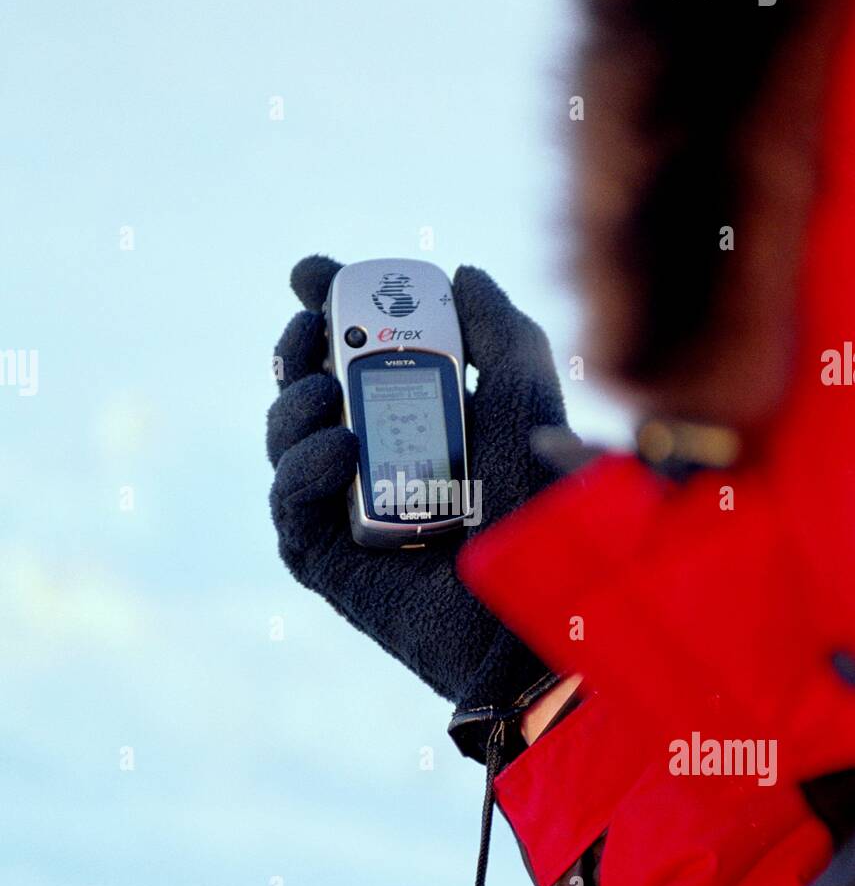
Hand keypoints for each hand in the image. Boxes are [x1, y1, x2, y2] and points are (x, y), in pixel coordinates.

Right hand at [266, 254, 579, 752]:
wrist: (533, 611)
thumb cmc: (537, 511)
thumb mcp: (527, 404)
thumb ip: (502, 334)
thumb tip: (462, 274)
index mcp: (419, 418)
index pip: (358, 355)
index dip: (330, 311)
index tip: (313, 273)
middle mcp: (375, 459)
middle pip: (308, 388)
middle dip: (299, 348)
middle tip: (309, 324)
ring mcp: (345, 509)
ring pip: (285, 440)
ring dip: (295, 402)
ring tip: (326, 392)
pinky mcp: (326, 558)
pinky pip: (288, 504)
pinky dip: (302, 468)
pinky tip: (338, 450)